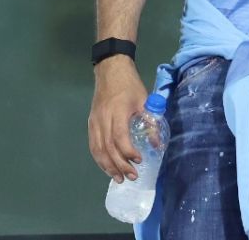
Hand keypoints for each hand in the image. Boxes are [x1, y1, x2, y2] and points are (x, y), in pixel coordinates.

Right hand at [88, 55, 148, 182]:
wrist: (110, 70)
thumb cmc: (130, 84)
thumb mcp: (144, 100)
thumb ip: (150, 121)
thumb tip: (157, 144)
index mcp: (117, 112)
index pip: (120, 137)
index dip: (128, 151)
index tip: (139, 160)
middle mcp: (103, 119)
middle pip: (108, 147)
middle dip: (119, 165)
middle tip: (132, 176)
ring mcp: (94, 122)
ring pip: (98, 149)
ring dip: (108, 166)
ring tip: (119, 178)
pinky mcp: (91, 123)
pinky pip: (93, 145)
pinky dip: (99, 159)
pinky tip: (107, 167)